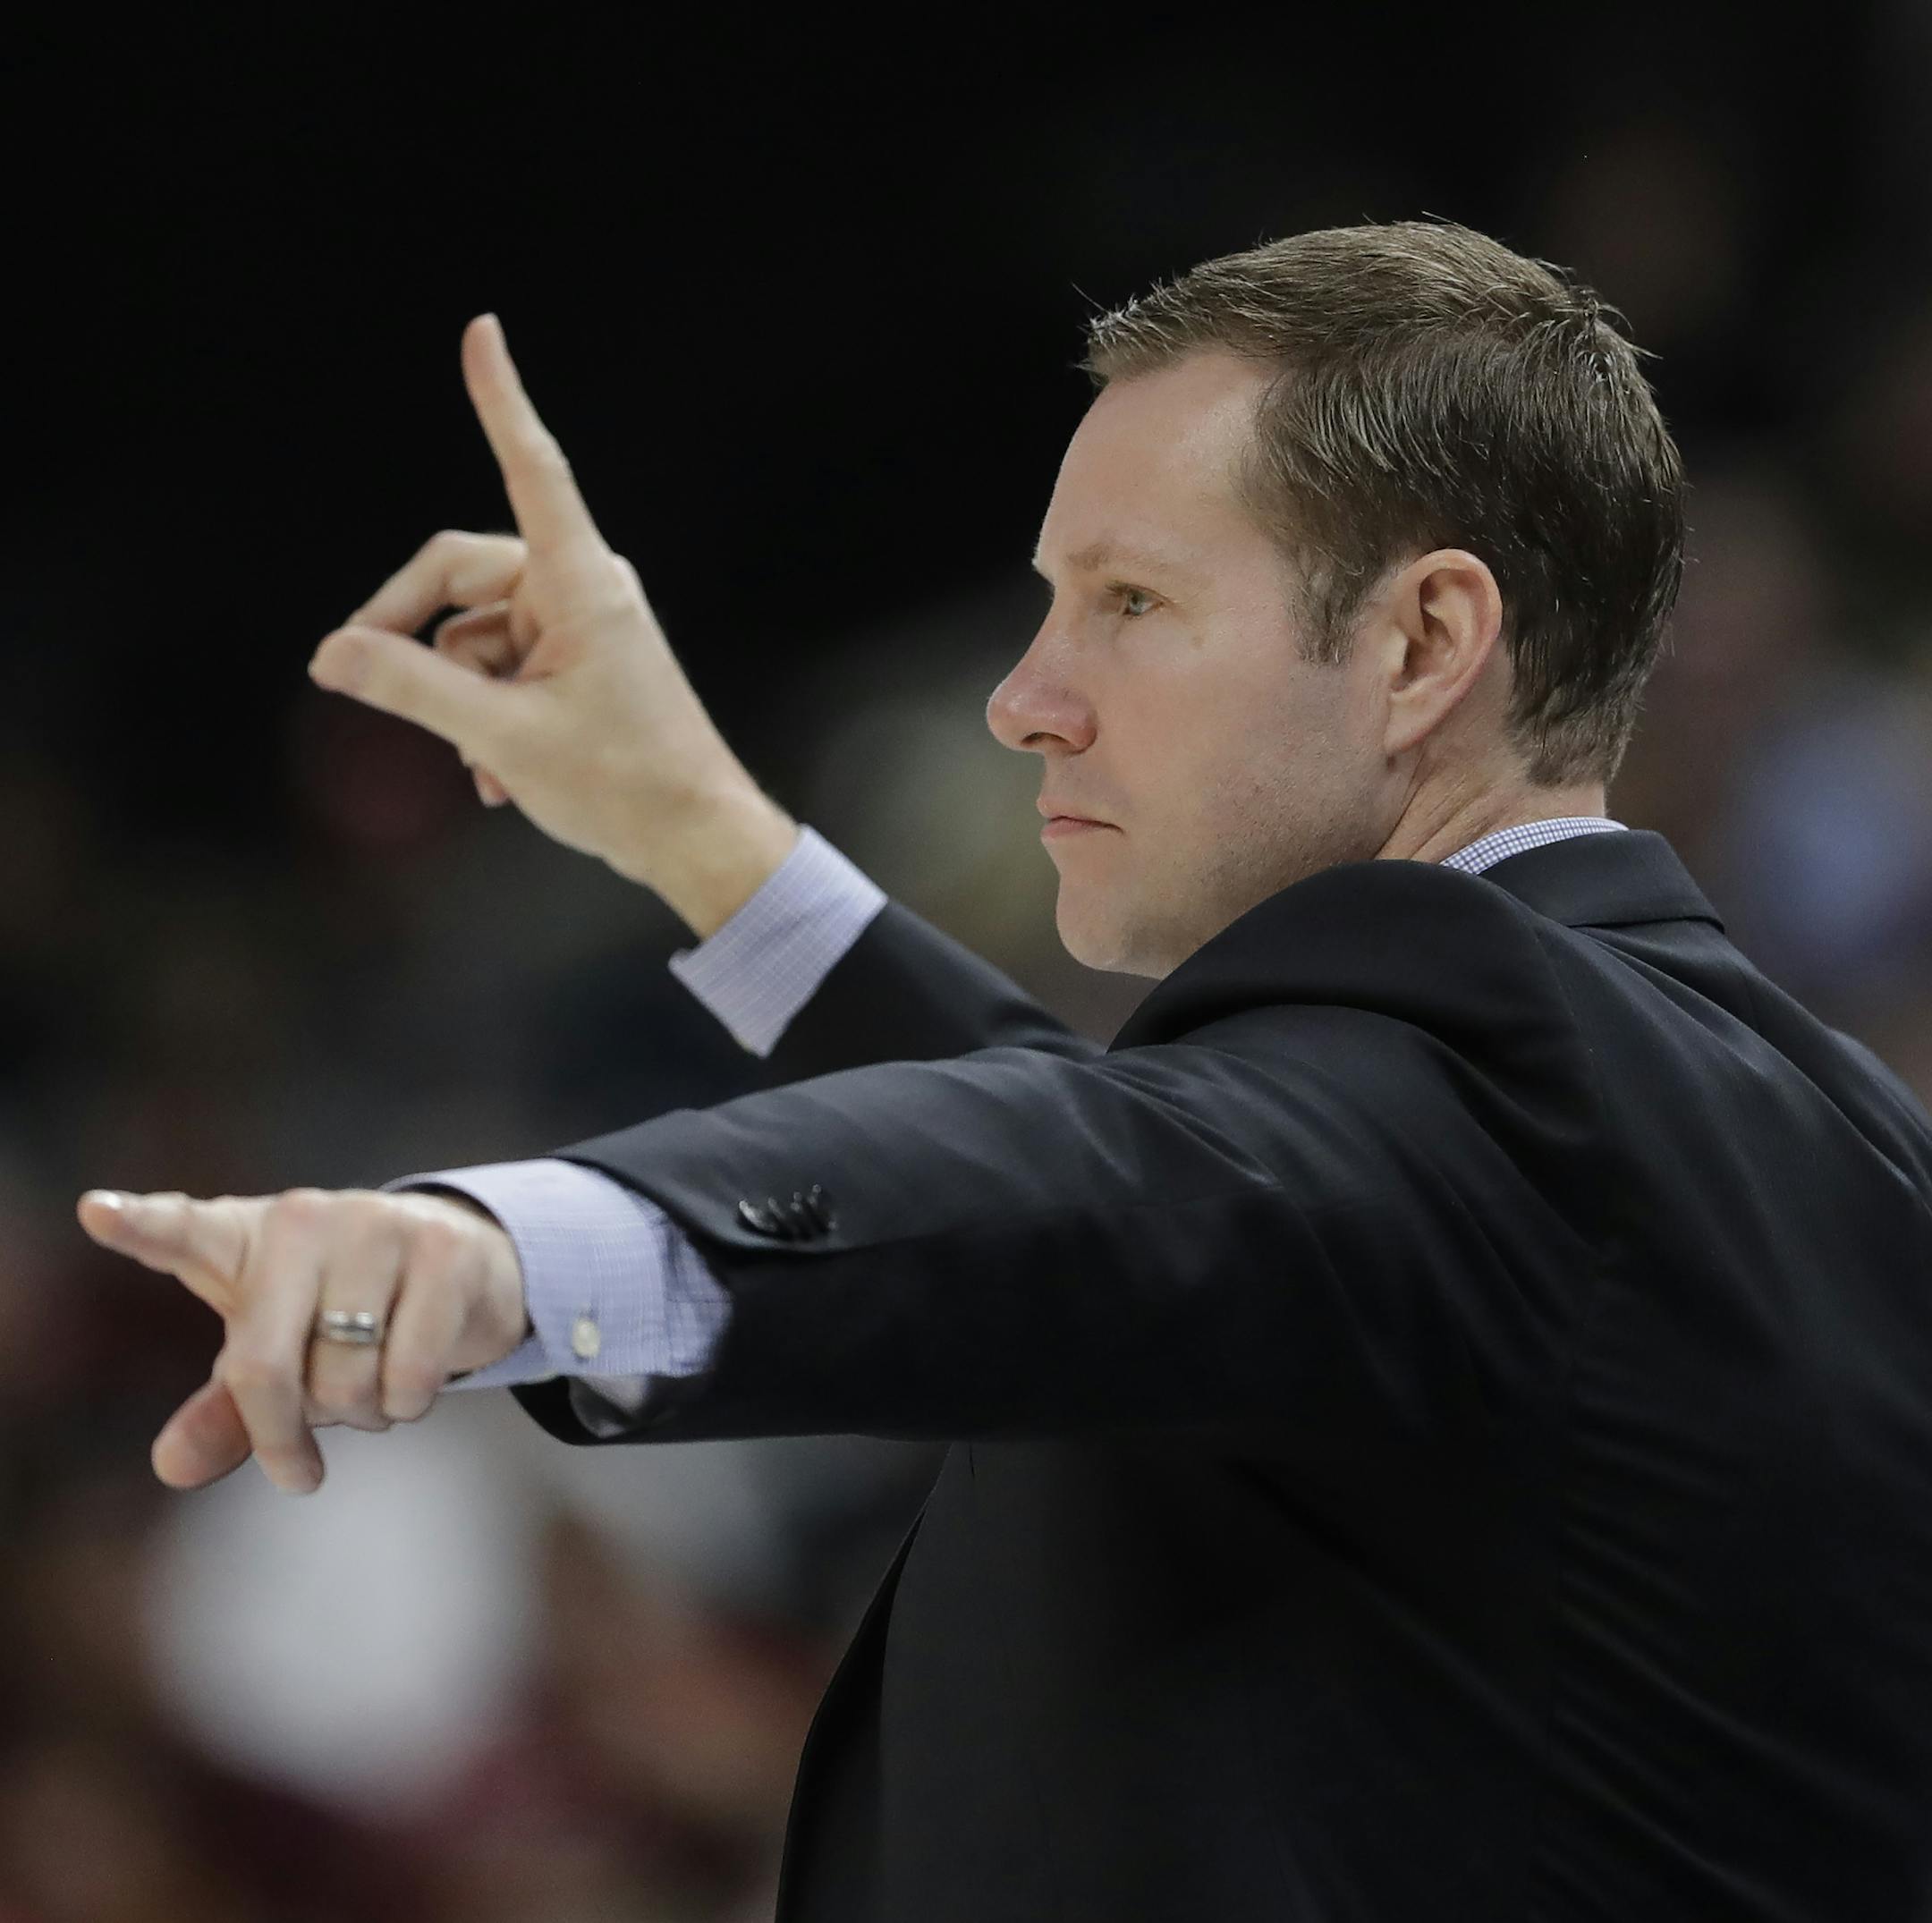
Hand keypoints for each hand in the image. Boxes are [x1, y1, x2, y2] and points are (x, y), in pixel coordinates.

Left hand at [74, 1185, 531, 1495]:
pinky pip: (409, 1373)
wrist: (461, 1265)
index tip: (94, 1213)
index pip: (180, 1230)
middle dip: (282, 1438)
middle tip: (300, 1473)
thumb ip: (223, 1412)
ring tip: (372, 1393)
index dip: (138, 1224)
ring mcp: (376, 1227)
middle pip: (264, 1368)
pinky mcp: (443, 1250)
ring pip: (344, 1380)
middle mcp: (303, 1220)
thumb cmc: (342, 1314)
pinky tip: (412, 1384)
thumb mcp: (274, 1355)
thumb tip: (170, 1466)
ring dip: (361, 1416)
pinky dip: (407, 1405)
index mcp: (242, 1238)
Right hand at [308, 313, 796, 936]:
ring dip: (458, 696)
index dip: (501, 400)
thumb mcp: (503, 737)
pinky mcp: (583, 663)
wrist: (694, 839)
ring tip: (480, 763)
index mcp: (580, 582)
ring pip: (477, 634)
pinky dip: (489, 716)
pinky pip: (505, 668)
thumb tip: (333, 655)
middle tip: (356, 676)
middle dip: (413, 632)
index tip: (483, 331)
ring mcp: (584, 627)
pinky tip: (499, 777)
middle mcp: (583, 588)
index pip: (531, 468)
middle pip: (461, 573)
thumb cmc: (623, 783)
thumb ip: (412, 688)